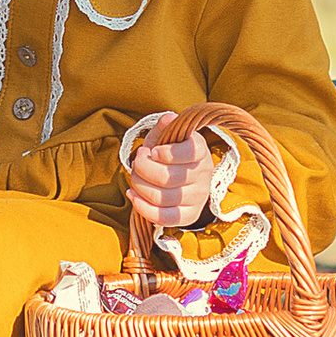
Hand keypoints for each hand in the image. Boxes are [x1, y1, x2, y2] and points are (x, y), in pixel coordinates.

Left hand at [126, 117, 214, 239]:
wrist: (181, 173)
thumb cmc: (170, 152)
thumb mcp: (168, 135)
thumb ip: (166, 126)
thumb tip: (168, 118)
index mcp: (199, 151)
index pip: (189, 153)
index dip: (167, 153)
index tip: (153, 151)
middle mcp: (202, 175)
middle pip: (167, 178)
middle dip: (143, 168)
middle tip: (138, 160)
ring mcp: (198, 198)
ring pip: (161, 198)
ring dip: (139, 186)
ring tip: (136, 176)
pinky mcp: (189, 215)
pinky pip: (164, 218)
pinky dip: (142, 207)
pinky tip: (133, 195)